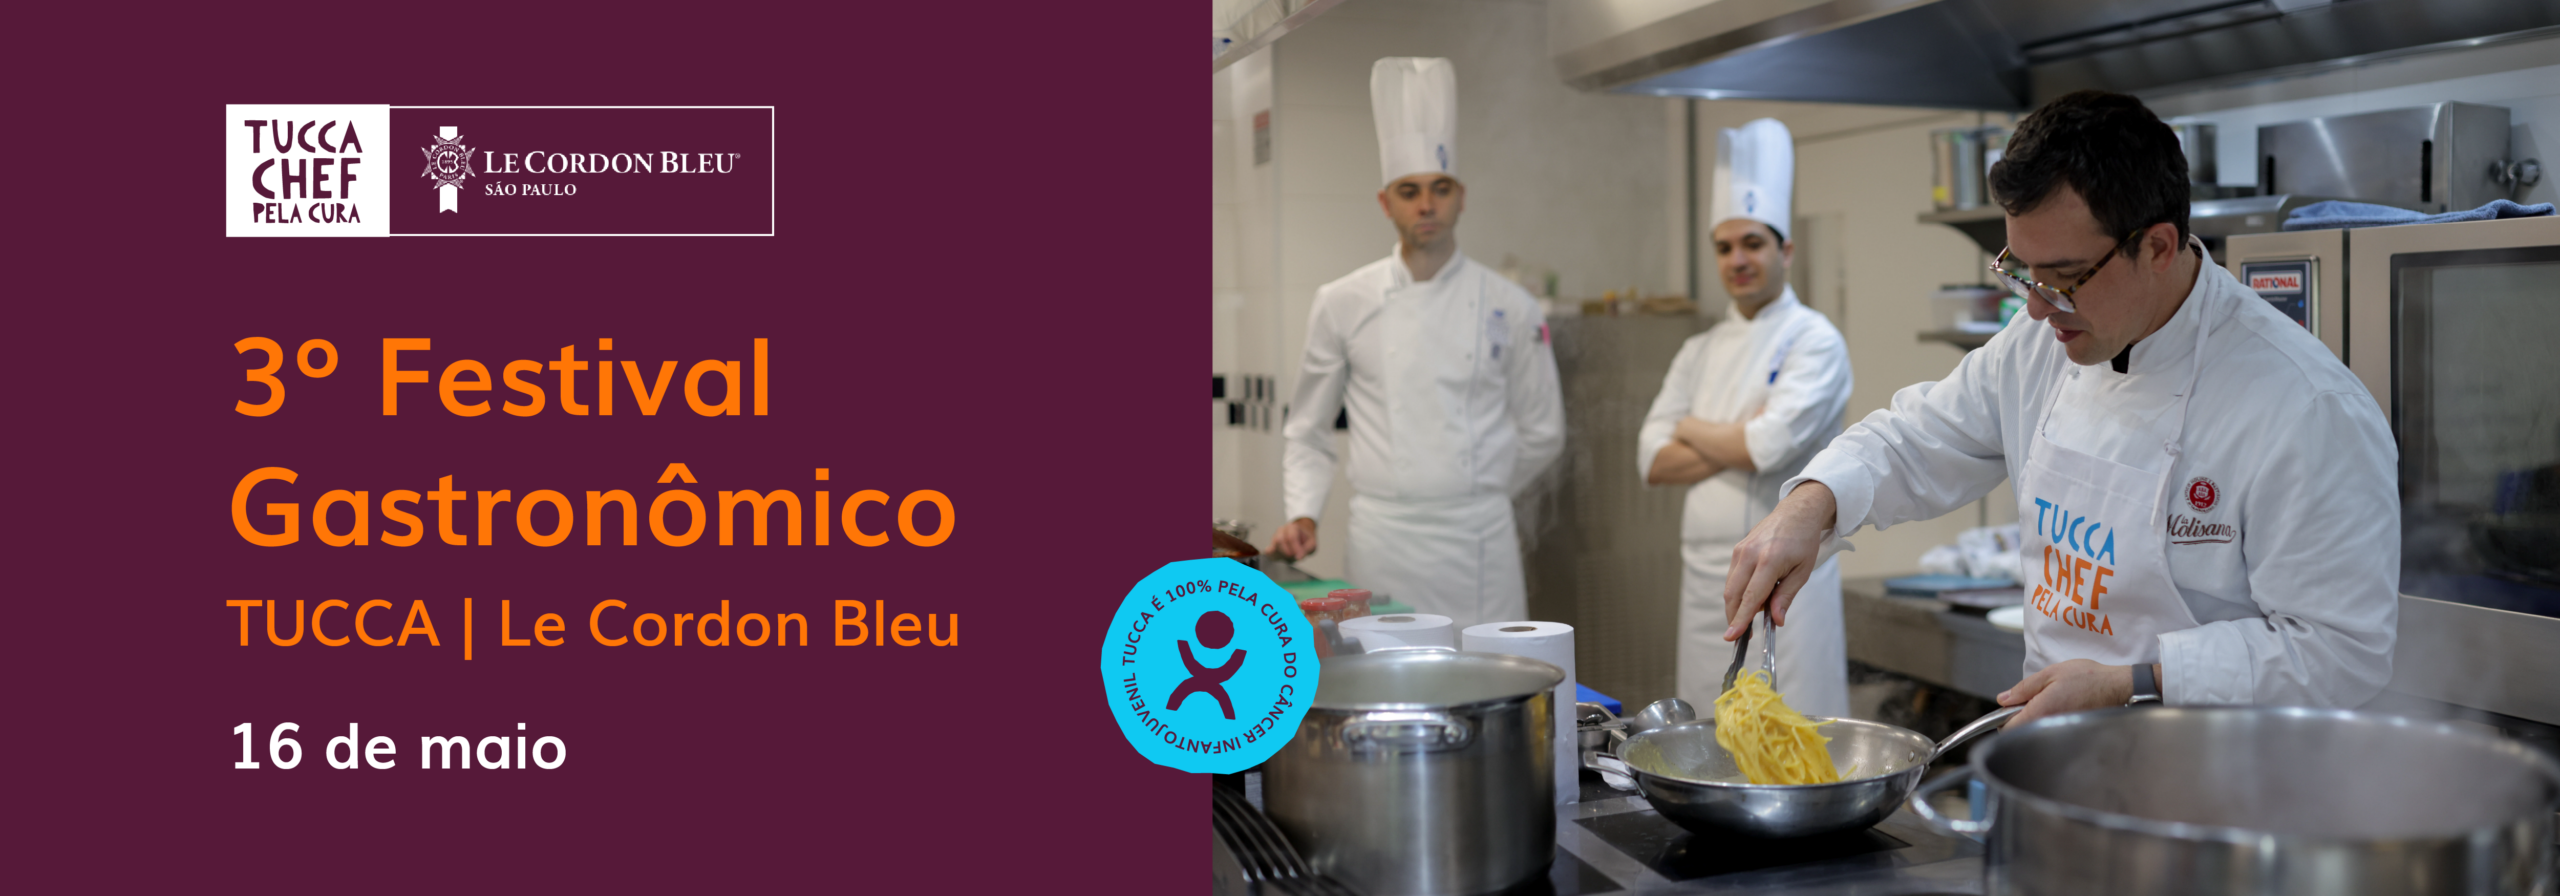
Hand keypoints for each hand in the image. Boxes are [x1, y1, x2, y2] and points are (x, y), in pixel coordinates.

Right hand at [1268, 518, 1317, 560]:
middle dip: (1287, 552)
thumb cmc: (1306, 540)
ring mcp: (1274, 537)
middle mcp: (1281, 530)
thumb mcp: (1312, 544)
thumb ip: (1307, 549)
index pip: (1291, 537)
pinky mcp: (1271, 545)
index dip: (1295, 548)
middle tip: (1294, 557)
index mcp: (1292, 527)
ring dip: (1283, 555)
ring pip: (1274, 547)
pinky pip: (1269, 552)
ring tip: (1291, 557)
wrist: (1301, 535)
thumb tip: (1298, 557)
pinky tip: (1283, 558)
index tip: (1299, 556)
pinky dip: (1275, 557)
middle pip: (1279, 541)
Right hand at [1722, 481, 1836, 638]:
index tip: (1731, 636)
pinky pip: (1733, 577)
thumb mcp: (1802, 572)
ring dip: (1739, 604)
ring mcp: (1740, 550)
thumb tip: (1776, 620)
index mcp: (1769, 561)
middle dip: (1734, 617)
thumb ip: (1786, 596)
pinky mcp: (1737, 550)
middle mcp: (1749, 555)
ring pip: (1730, 587)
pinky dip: (1740, 591)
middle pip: (1733, 594)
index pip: (1750, 597)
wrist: (1797, 512)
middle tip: (1744, 634)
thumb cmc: (1803, 541)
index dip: (1740, 619)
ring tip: (1761, 607)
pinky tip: (1757, 592)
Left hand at [1998, 659, 2146, 724]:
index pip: (2009, 728)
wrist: (2118, 687)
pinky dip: (2051, 723)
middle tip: (2034, 701)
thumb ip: (2024, 687)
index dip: (2004, 718)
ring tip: (2052, 703)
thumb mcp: (2051, 673)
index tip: (2011, 707)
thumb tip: (2004, 699)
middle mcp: (2050, 726)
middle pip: (2022, 732)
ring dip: (2036, 721)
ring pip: (2037, 733)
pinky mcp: (2071, 734)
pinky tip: (2062, 709)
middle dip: (2020, 719)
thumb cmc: (2088, 677)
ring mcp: (2061, 732)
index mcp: (2041, 711)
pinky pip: (2052, 733)